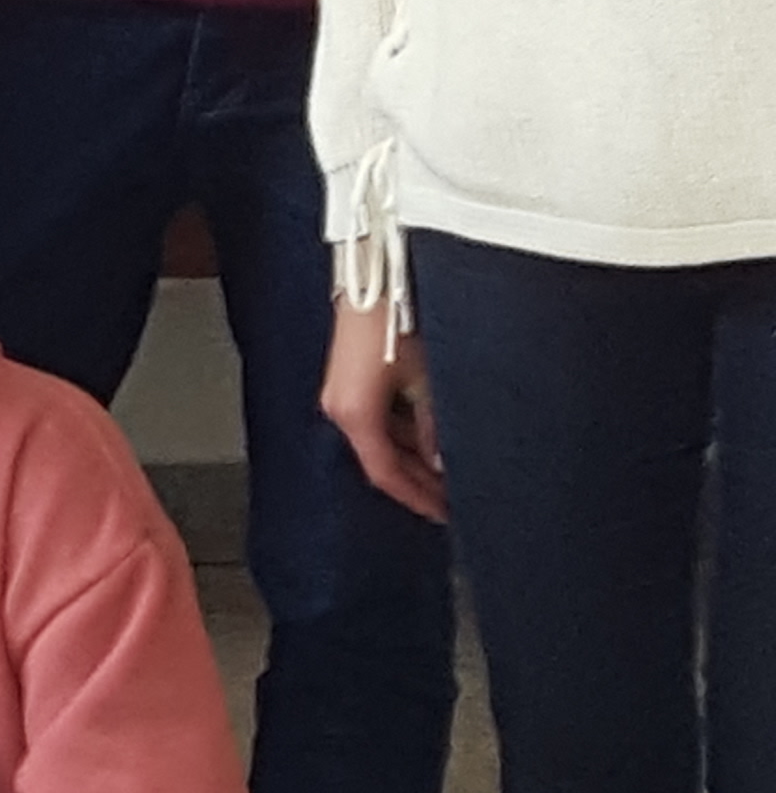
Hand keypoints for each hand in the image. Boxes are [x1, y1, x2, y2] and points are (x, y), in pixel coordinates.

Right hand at [325, 300, 446, 520]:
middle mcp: (341, 407)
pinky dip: (405, 432)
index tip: (443, 515)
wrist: (376, 277)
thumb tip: (442, 459)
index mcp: (353, 413)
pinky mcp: (352, 376)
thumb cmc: (395, 320)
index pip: (385, 473)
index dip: (416, 498)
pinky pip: (379, 417)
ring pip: (381, 438)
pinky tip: (431, 436)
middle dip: (417, 481)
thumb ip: (434, 427)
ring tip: (449, 471)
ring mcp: (344, 391)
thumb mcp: (426, 380)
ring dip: (413, 456)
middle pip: (381, 459)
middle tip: (451, 499)